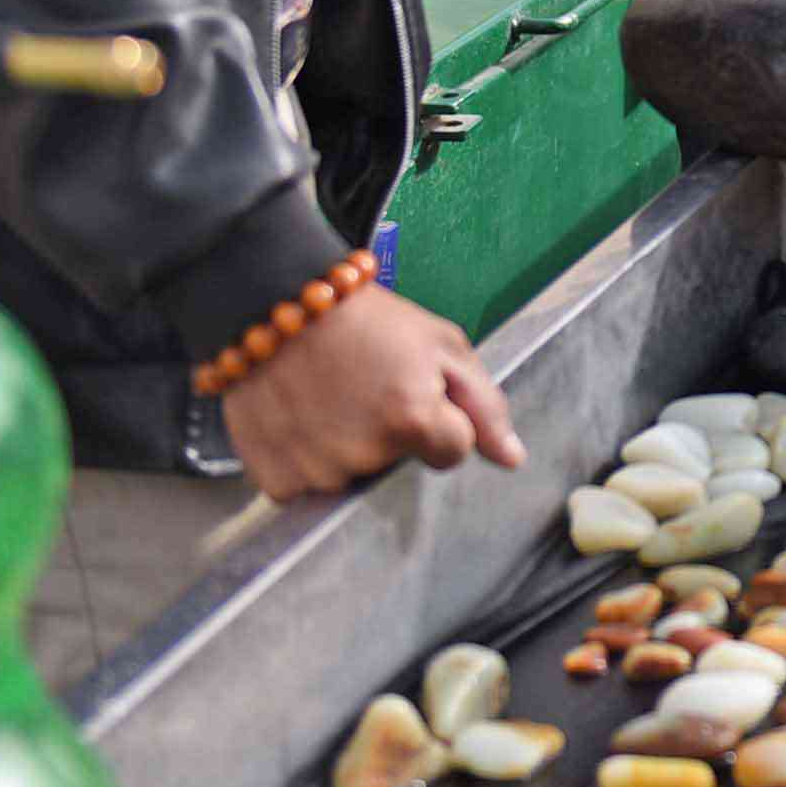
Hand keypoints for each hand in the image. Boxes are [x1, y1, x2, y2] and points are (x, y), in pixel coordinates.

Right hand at [222, 284, 525, 501]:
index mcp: (414, 419)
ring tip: (329, 395)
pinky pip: (306, 485)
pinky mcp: (277, 479)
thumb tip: (512, 459)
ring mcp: (318, 471)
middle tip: (365, 384)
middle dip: (392, 432)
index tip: (411, 389)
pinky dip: (305, 458)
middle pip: (399, 465)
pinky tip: (301, 415)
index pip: (452, 452)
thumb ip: (484, 406)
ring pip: (353, 476)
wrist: (273, 300)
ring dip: (346, 446)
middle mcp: (366, 455)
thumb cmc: (362, 317)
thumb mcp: (440, 344)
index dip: (438, 418)